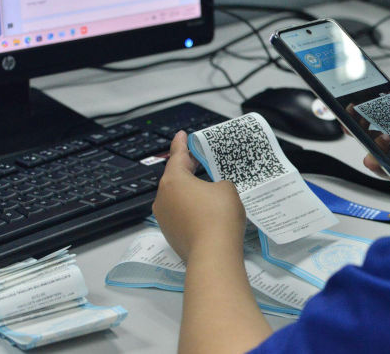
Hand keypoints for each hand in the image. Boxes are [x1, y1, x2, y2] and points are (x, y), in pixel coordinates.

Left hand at [152, 131, 246, 260]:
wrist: (213, 253)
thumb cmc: (219, 215)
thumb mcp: (227, 188)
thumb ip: (218, 183)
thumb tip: (211, 192)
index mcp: (173, 180)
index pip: (177, 155)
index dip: (181, 143)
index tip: (181, 135)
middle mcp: (163, 198)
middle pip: (174, 177)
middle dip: (186, 169)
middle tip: (197, 160)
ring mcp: (164, 218)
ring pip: (176, 197)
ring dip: (189, 192)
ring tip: (206, 188)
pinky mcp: (170, 234)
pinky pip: (180, 214)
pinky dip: (190, 209)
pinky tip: (205, 211)